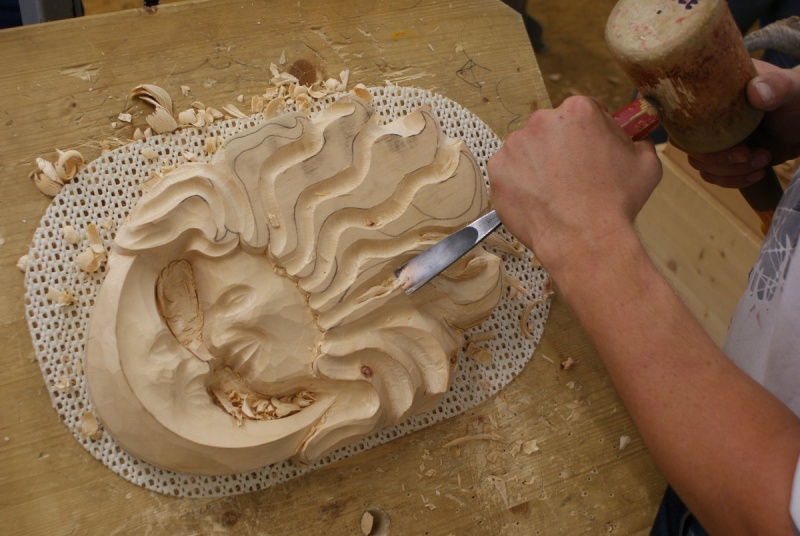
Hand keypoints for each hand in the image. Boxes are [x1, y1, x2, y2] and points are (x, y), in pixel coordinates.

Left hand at [487, 96, 661, 273]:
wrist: (585, 238)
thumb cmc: (616, 202)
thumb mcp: (646, 164)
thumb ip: (638, 142)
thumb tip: (634, 140)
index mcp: (578, 111)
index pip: (582, 113)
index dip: (589, 135)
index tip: (590, 152)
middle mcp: (542, 120)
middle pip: (551, 129)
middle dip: (560, 148)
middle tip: (572, 176)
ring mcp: (516, 145)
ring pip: (527, 150)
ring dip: (537, 164)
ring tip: (554, 192)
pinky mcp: (498, 169)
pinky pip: (508, 172)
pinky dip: (519, 183)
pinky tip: (537, 199)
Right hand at [685, 60, 799, 188]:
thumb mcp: (792, 88)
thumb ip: (777, 86)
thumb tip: (755, 92)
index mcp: (714, 93)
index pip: (681, 112)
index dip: (690, 131)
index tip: (720, 139)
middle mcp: (708, 117)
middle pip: (687, 144)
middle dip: (715, 157)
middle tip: (745, 154)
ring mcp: (716, 139)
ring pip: (701, 164)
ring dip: (730, 170)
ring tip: (763, 158)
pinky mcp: (725, 158)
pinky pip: (713, 176)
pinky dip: (734, 181)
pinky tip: (758, 172)